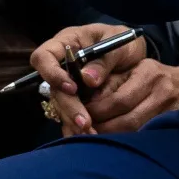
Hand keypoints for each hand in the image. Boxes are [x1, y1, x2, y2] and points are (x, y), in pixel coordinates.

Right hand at [29, 23, 147, 135]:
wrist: (134, 53)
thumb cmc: (124, 41)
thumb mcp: (120, 43)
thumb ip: (104, 59)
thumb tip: (88, 79)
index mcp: (67, 44)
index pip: (44, 57)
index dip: (52, 74)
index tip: (72, 88)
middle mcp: (62, 66)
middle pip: (53, 88)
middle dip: (68, 107)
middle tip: (85, 122)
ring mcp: (68, 84)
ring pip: (61, 106)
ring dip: (73, 121)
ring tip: (90, 133)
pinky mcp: (78, 100)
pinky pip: (71, 115)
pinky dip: (79, 128)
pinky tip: (89, 137)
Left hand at [84, 57, 178, 134]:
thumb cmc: (157, 76)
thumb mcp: (136, 70)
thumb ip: (112, 82)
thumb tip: (87, 102)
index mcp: (148, 74)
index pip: (118, 99)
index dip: (97, 112)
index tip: (81, 118)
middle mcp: (161, 92)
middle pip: (127, 120)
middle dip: (103, 129)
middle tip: (84, 134)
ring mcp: (171, 111)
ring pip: (137, 132)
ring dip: (114, 139)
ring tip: (96, 141)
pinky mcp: (176, 125)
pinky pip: (149, 137)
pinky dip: (131, 143)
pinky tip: (118, 146)